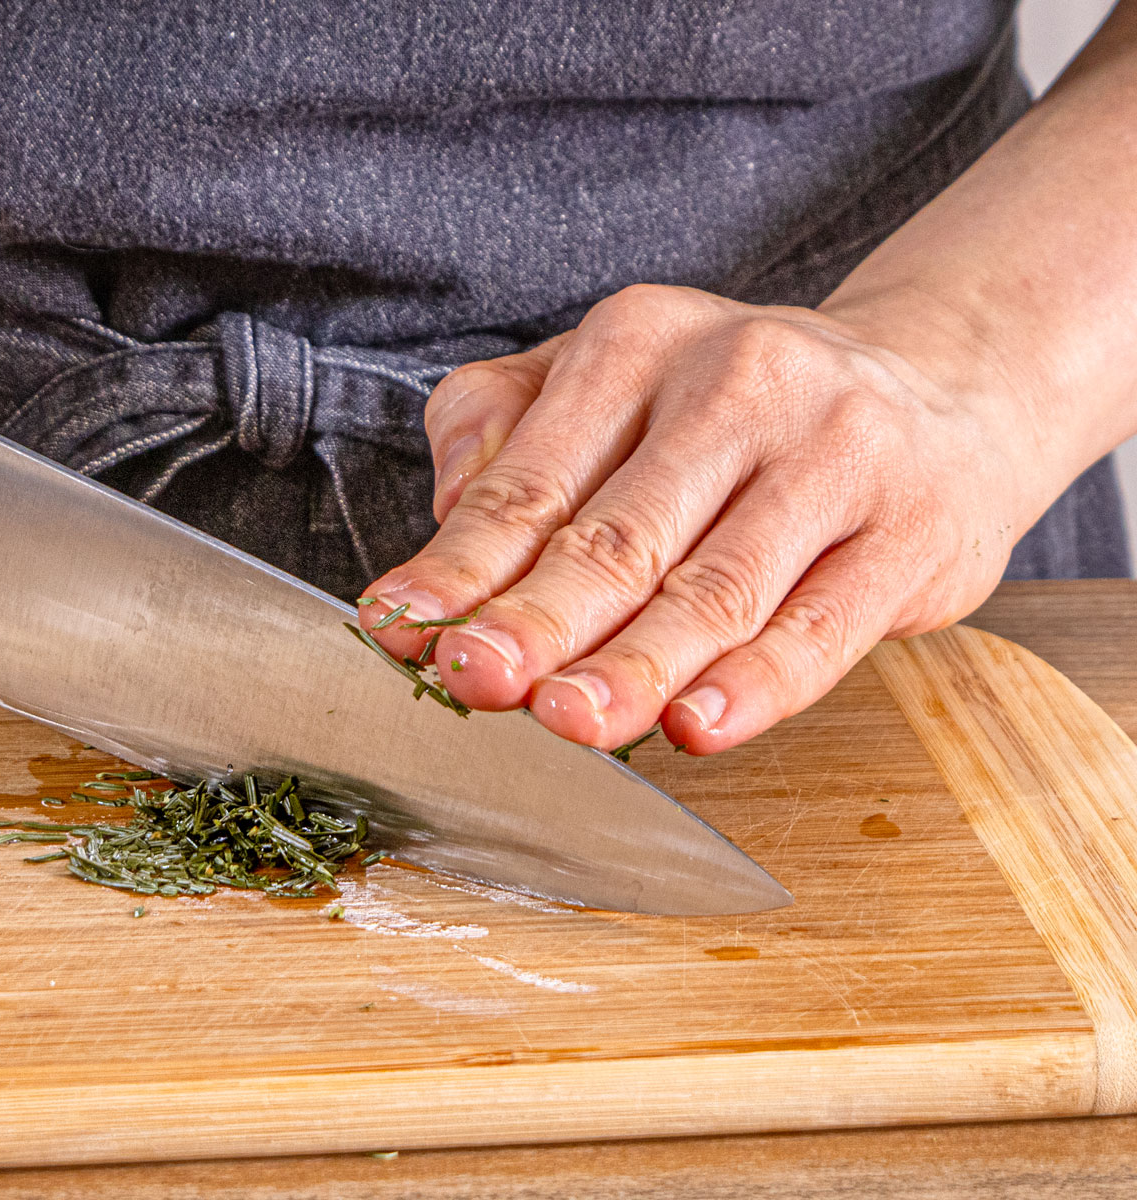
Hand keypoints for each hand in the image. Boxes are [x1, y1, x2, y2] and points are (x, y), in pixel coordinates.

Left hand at [362, 284, 1052, 753]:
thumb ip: (506, 425)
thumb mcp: (612, 375)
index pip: (531, 477)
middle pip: (617, 534)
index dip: (462, 567)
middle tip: (475, 681)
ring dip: (633, 665)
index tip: (402, 631)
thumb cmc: (735, 409)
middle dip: (537, 620)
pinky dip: (756, 684)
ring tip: (568, 721)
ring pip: (715, 586)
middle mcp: (739, 380)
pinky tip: (697, 725)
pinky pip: (821, 623)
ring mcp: (837, 453)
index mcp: (639, 341)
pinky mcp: (913, 530)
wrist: (940, 389)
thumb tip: (446, 516)